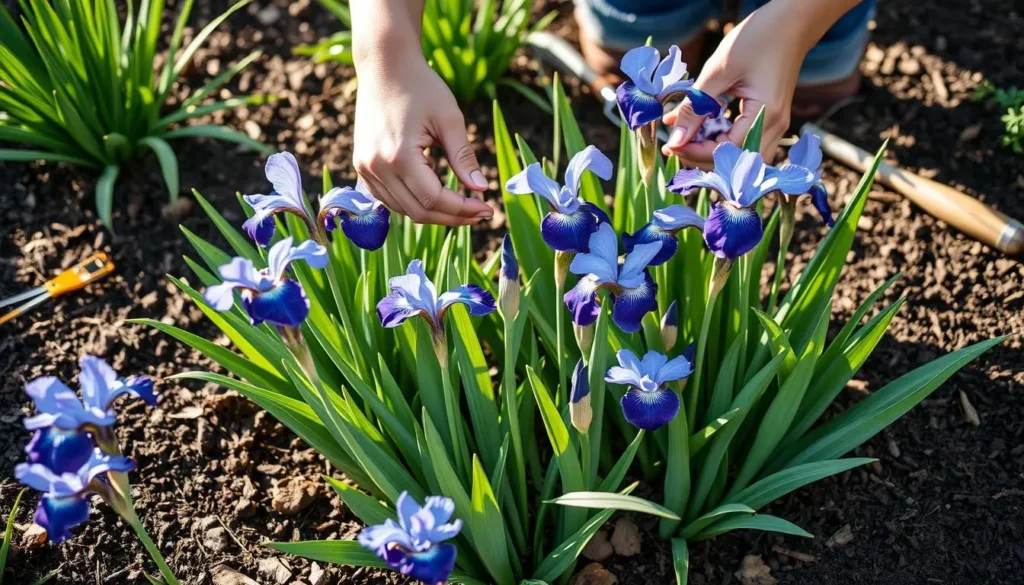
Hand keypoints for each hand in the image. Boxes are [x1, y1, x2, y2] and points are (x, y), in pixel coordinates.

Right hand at [353, 56, 493, 224]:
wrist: (384, 65)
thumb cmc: (421, 86)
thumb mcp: (449, 119)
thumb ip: (464, 157)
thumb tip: (481, 189)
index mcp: (398, 156)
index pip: (433, 199)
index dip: (462, 210)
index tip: (487, 209)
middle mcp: (376, 167)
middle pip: (418, 211)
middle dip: (452, 217)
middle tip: (479, 214)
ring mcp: (365, 168)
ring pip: (402, 209)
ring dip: (433, 213)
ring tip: (461, 203)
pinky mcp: (362, 165)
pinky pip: (389, 198)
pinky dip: (413, 201)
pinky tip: (434, 190)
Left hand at [661, 0, 813, 164]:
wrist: (790, 21)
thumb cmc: (756, 38)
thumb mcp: (718, 72)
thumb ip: (695, 107)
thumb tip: (674, 138)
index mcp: (766, 115)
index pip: (727, 152)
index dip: (696, 153)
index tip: (670, 145)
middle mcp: (776, 126)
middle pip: (736, 163)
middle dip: (702, 159)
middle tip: (673, 145)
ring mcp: (775, 124)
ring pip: (741, 156)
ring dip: (711, 153)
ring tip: (684, 141)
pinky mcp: (770, 118)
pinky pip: (744, 141)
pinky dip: (720, 141)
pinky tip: (698, 130)